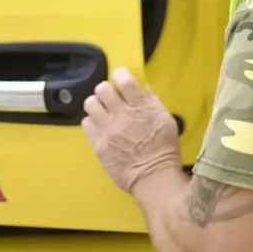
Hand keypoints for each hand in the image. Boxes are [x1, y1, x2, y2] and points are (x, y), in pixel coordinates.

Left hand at [82, 67, 182, 193]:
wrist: (154, 177)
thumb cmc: (164, 148)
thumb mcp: (166, 120)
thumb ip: (153, 102)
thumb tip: (142, 87)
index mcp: (141, 108)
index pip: (124, 80)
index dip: (119, 74)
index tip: (120, 77)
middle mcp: (122, 116)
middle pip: (102, 89)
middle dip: (105, 90)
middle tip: (110, 98)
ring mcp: (108, 131)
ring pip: (90, 104)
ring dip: (96, 105)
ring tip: (102, 111)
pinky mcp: (98, 145)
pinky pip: (86, 123)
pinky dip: (92, 123)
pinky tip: (100, 127)